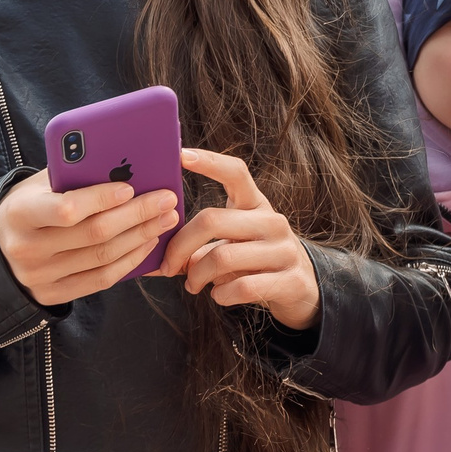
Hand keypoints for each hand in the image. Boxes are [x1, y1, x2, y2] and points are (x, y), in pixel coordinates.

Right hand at [0, 169, 180, 305]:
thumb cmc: (31, 203)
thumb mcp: (40, 183)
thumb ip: (73, 175)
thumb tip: (125, 167)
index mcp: (19, 214)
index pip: (67, 209)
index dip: (102, 199)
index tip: (131, 188)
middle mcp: (27, 248)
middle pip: (94, 234)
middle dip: (137, 215)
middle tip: (166, 201)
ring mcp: (39, 277)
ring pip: (102, 258)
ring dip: (140, 237)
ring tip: (164, 219)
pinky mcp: (52, 294)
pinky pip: (101, 280)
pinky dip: (130, 261)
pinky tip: (148, 243)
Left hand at [157, 148, 321, 330]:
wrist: (300, 288)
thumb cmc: (253, 261)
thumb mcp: (231, 244)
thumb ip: (196, 245)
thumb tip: (150, 262)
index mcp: (255, 204)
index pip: (235, 173)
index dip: (209, 162)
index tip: (180, 156)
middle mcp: (272, 221)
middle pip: (212, 219)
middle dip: (180, 245)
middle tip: (168, 266)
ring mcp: (284, 250)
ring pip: (222, 257)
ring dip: (197, 276)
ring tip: (192, 285)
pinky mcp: (290, 280)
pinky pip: (242, 287)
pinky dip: (221, 295)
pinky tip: (219, 295)